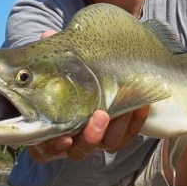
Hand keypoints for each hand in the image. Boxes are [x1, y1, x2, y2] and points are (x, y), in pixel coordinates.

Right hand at [27, 29, 149, 162]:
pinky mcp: (117, 134)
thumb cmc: (67, 75)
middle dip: (91, 136)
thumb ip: (54, 55)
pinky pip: (127, 136)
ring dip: (115, 130)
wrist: (94, 76)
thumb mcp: (60, 64)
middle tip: (100, 115)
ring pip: (106, 145)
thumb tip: (48, 34)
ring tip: (121, 109)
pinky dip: (134, 123)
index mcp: (49, 131)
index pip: (45, 150)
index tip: (63, 137)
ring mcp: (97, 139)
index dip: (53, 148)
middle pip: (79, 150)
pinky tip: (141, 105)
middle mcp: (73, 140)